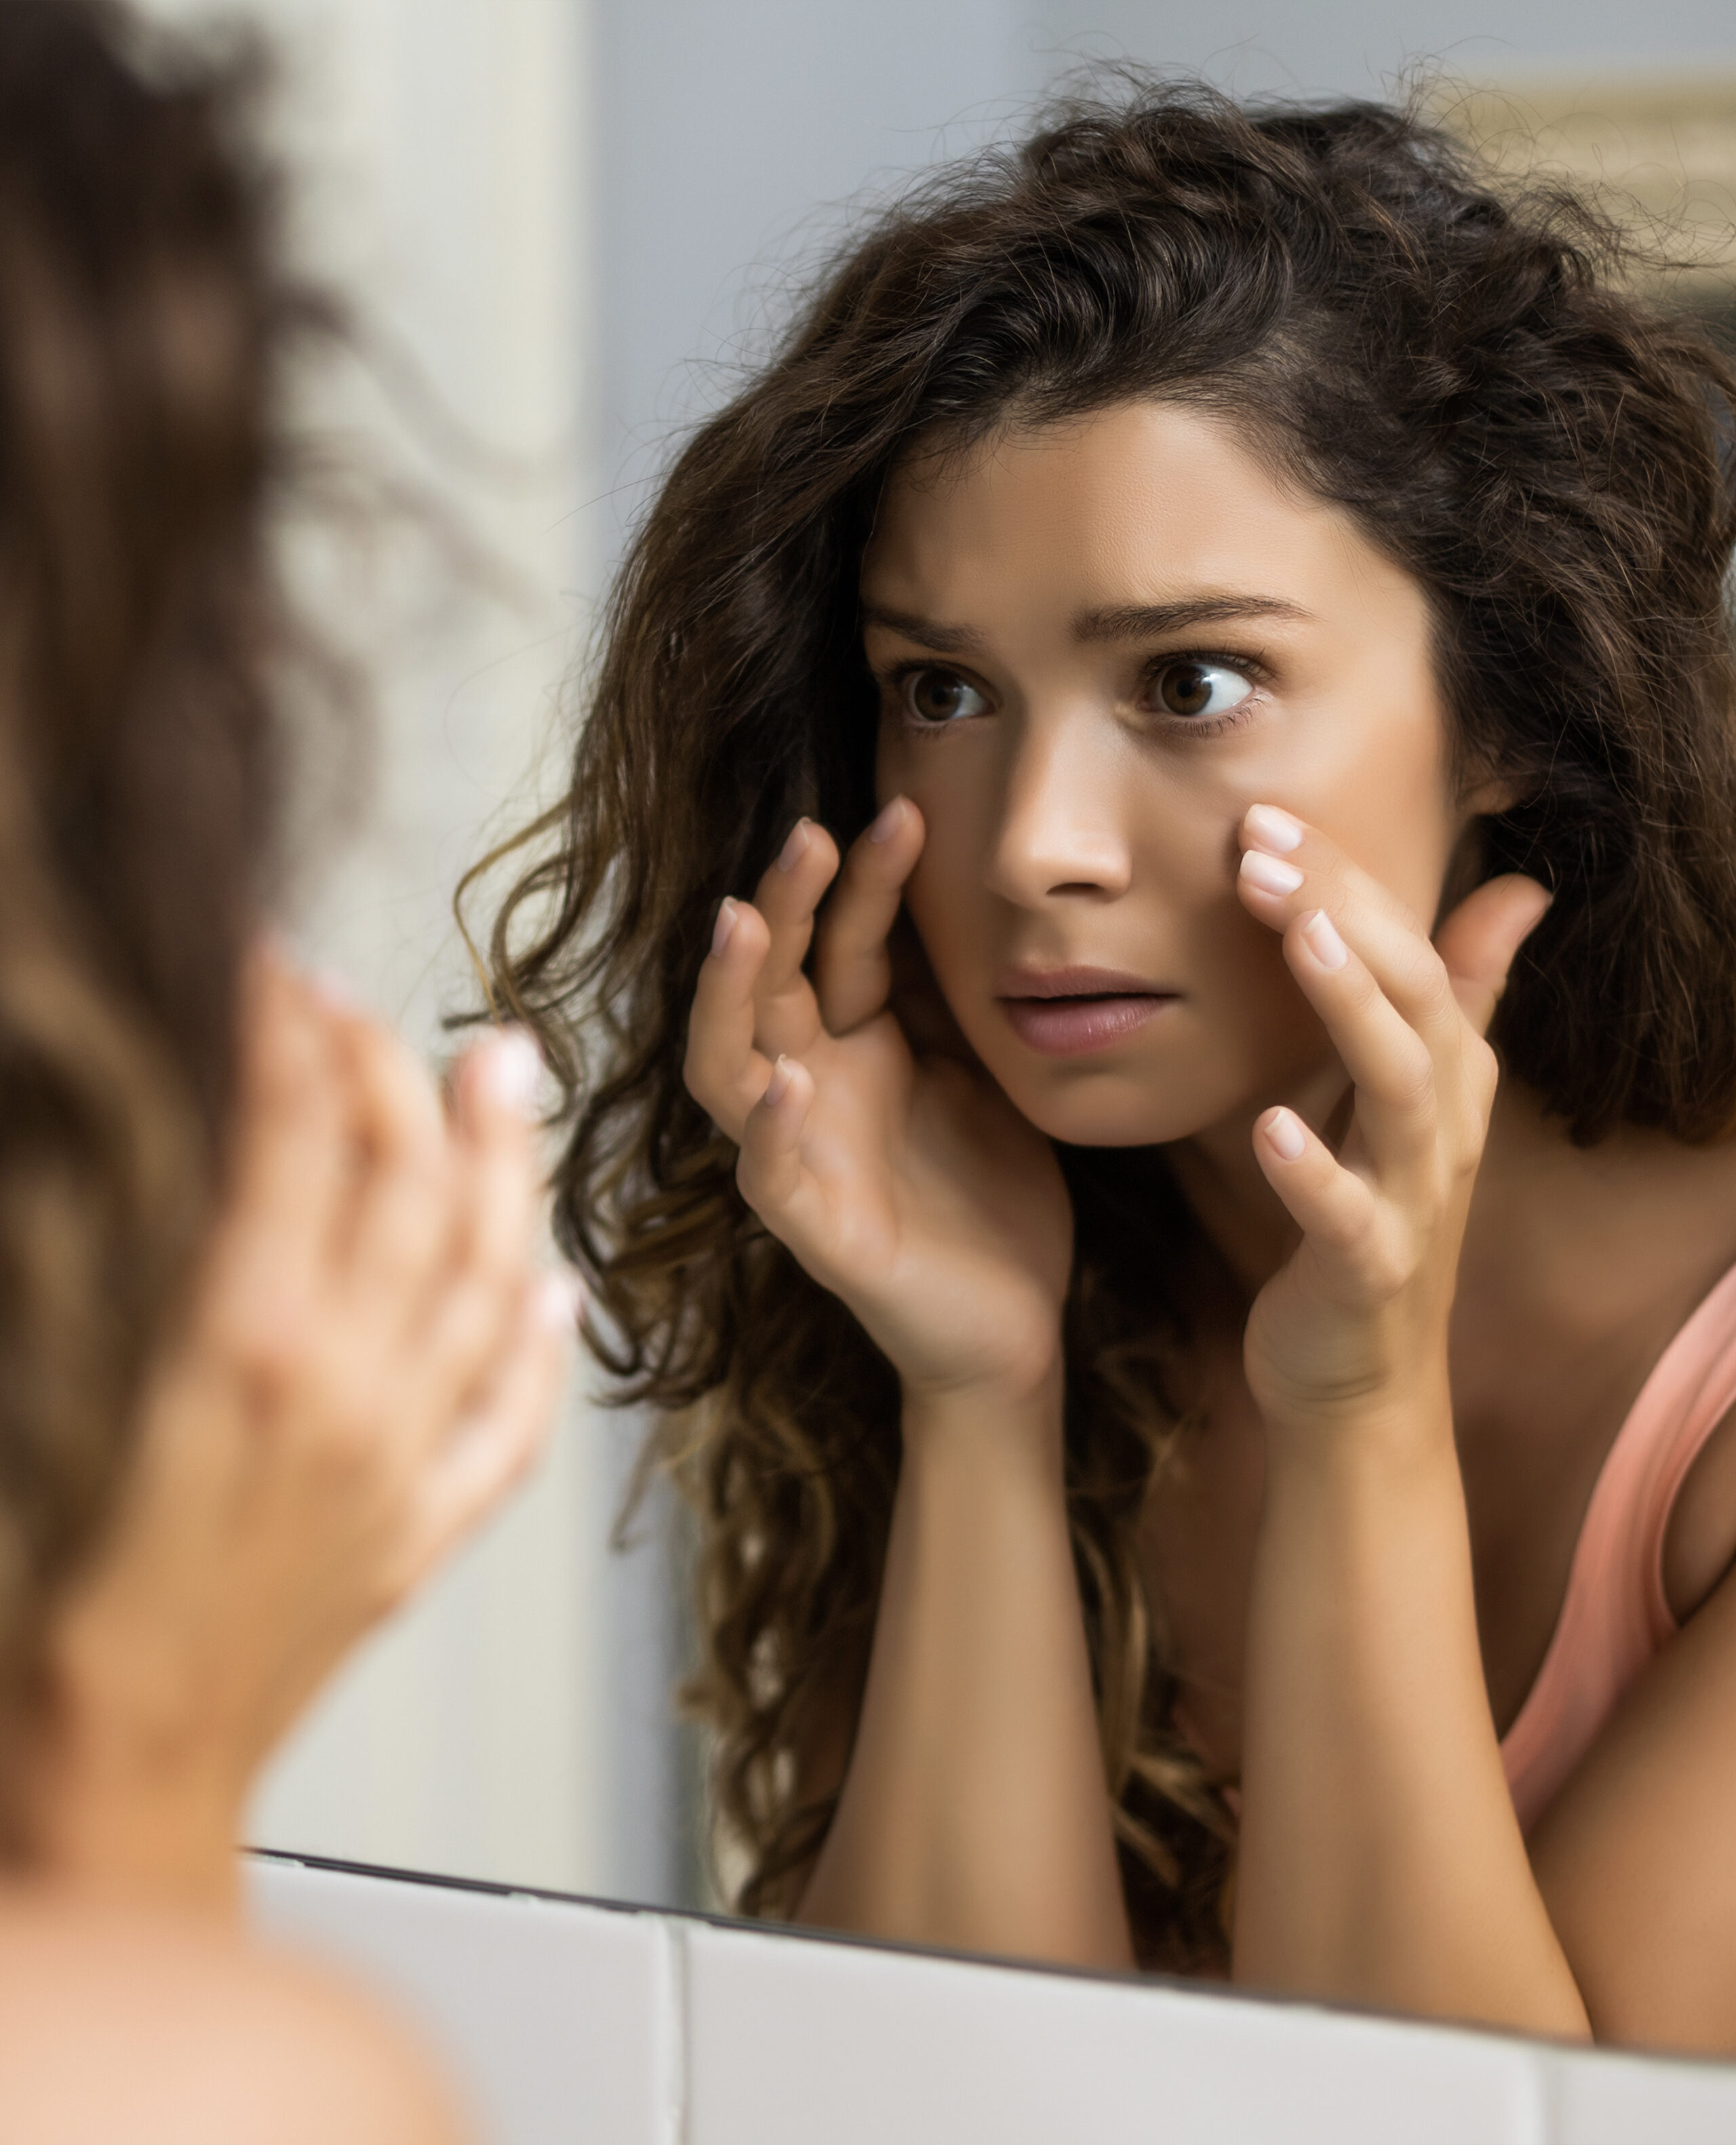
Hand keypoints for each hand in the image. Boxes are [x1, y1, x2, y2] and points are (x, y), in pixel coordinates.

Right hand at [25, 951, 577, 1905]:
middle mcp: (346, 1389)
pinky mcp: (414, 1537)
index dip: (293, 1031)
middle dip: (399, 1073)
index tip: (275, 972)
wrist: (97, 1781)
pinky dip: (543, 1348)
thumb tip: (177, 1151)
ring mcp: (398, 1463)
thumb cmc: (34, 1600)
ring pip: (492, 1278)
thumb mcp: (55, 1385)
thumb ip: (130, 1262)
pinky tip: (558, 1292)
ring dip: (507, 1168)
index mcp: (239, 1342)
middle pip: (413, 1184)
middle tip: (377, 1008)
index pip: (299, 1132)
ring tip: (507, 1078)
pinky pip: (512, 1423)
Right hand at [683, 800, 1071, 1408]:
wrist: (1015, 1325)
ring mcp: (801, 1157)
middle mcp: (811, 1088)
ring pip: (727, 1065)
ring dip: (728, 994)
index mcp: (856, 1045)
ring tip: (741, 925)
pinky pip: (771, 1175)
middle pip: (765, 979)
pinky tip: (791, 1084)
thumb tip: (965, 891)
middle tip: (808, 832)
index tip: (906, 810)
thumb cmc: (991, 1193)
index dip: (863, 879)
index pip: (840, 943)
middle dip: (780, 905)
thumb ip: (953, 998)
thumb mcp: (983, 1072)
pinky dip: (773, 1129)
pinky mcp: (816, 1233)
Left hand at [1233, 805, 1549, 1444]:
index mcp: (1445, 1075)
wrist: (1356, 1380)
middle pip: (1413, 1000)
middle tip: (1261, 843)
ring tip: (1294, 936)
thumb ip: (1455, 995)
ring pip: (1400, 1091)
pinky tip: (1267, 1127)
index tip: (1266, 815)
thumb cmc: (1366, 1222)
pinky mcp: (1368, 1273)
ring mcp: (1412, 1202)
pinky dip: (1312, 1172)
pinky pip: (1349, 1220)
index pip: (1410, 952)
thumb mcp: (1410, 1099)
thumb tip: (1520, 887)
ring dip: (1349, 1008)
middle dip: (1343, 913)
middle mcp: (1442, 1127)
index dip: (1347, 880)